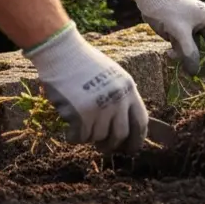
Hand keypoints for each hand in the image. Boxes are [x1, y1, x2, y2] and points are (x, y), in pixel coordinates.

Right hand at [24, 21, 148, 153]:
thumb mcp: (113, 77)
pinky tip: (69, 126)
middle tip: (102, 148)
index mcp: (129, 90)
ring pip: (97, 137)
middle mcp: (118, 100)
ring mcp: (100, 107)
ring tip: (80, 120)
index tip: (131, 150)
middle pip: (120, 135)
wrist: (63, 53)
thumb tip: (124, 129)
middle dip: (111, 146)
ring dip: (88, 135)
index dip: (137, 139)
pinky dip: (73, 136)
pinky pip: (79, 137)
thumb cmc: (85, 65)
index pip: (141, 122)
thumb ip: (121, 98)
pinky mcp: (81, 114)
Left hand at [128, 0, 204, 75]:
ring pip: (200, 49)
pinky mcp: (185, 29)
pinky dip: (181, 52)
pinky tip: (169, 53)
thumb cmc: (167, 9)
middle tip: (204, 80)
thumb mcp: (178, 32)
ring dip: (190, 58)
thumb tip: (195, 73)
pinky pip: (188, 46)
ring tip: (178, 63)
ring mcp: (197, 27)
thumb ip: (189, 53)